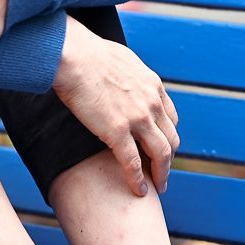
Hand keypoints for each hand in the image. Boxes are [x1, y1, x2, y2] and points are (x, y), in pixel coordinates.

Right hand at [51, 19, 179, 196]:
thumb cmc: (88, 53)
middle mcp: (152, 103)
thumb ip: (129, 75)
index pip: (171, 118)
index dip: (168, 136)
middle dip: (168, 159)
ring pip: (160, 154)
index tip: (161, 148)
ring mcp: (137, 117)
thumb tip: (122, 78)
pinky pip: (133, 163)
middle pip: (171, 139)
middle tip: (162, 173)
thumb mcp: (122, 60)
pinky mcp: (117, 130)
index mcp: (153, 85)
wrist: (73, 55)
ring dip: (161, 173)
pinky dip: (138, 180)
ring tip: (158, 187)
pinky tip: (138, 191)